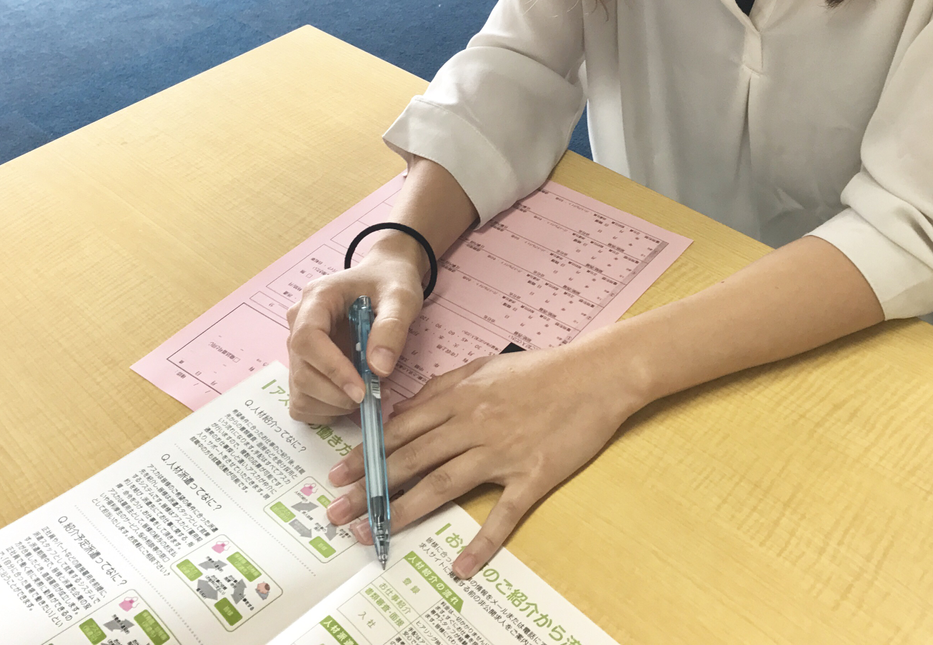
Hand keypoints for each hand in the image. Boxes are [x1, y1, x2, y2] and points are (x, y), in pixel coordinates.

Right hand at [285, 233, 427, 423]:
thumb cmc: (390, 283)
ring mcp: (298, 348)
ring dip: (333, 405)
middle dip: (337, 393)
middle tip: (373, 395)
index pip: (307, 339)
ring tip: (366, 394)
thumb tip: (378, 370)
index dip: (331, 369)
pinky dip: (326, 410)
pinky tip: (350, 397)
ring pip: (300, 392)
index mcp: (316, 299)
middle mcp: (298, 323)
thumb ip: (391, 328)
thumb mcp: (401, 297)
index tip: (361, 389)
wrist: (384, 280)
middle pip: (301, 372)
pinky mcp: (304, 367)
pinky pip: (303, 401)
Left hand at [323, 334, 639, 577]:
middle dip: (369, 489)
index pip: (401, 430)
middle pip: (411, 460)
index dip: (367, 455)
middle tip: (336, 513)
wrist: (596, 375)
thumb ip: (443, 387)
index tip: (338, 475)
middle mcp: (472, 425)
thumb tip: (406, 409)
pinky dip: (482, 542)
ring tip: (373, 534)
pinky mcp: (532, 475)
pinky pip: (503, 514)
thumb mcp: (484, 366)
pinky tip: (461, 567)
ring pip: (443, 485)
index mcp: (459, 397)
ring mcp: (502, 452)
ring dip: (404, 511)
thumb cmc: (541, 369)